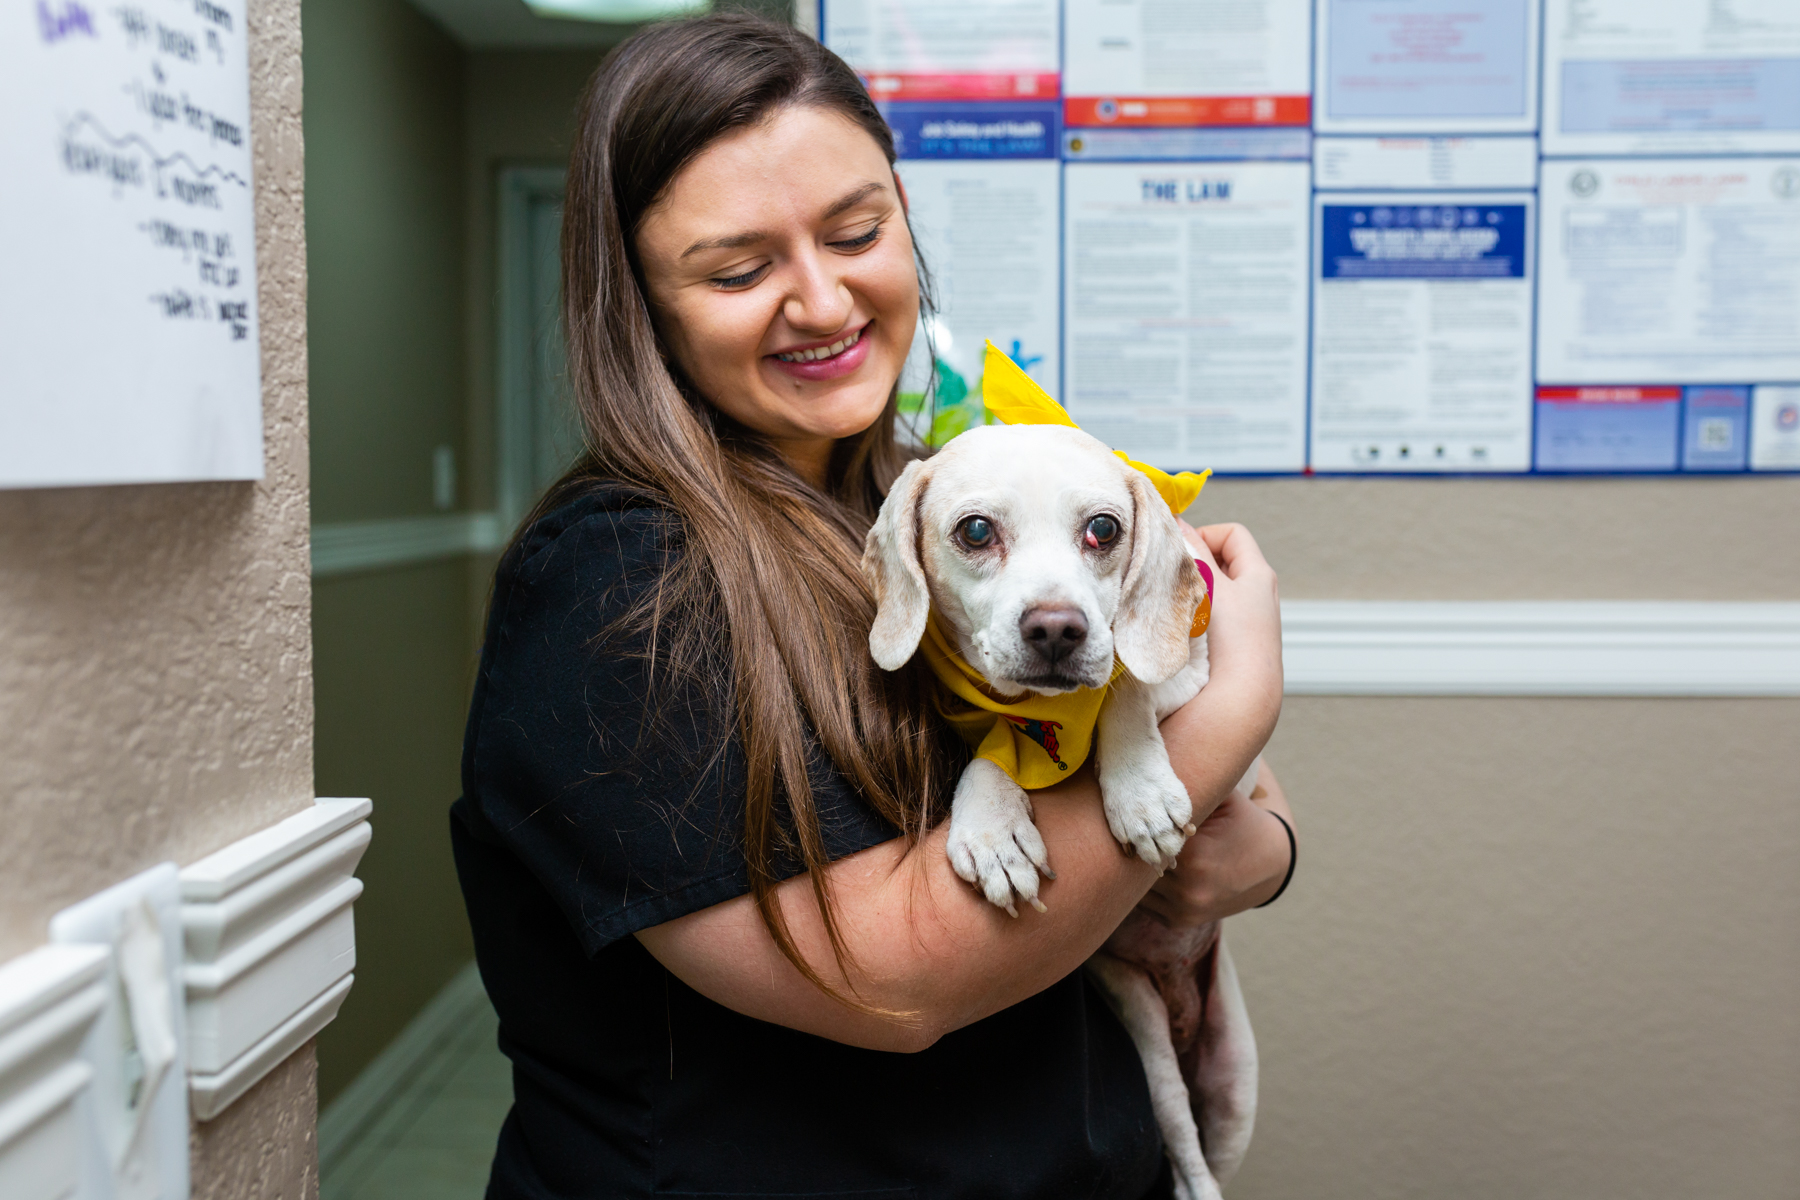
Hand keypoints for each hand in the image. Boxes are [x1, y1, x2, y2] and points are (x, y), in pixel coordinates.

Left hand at [1137, 763, 1294, 927]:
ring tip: (1135, 849)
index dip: (1139, 825)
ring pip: (1136, 887)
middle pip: (1137, 864)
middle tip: (1128, 830)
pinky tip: (1149, 870)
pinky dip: (1144, 888)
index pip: (1146, 839)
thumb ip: (1191, 790)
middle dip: (1134, 848)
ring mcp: (1183, 910)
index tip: (1132, 813)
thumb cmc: (1242, 823)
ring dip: (1135, 870)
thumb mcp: (1223, 799)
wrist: (1270, 865)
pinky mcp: (1179, 922)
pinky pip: (1145, 904)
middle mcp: (1188, 889)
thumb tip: (1155, 771)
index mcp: (1195, 857)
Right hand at [1180, 521, 1281, 711]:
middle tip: (1171, 578)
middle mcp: (1260, 596)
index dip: (1204, 534)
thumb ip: (1192, 551)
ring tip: (1173, 605)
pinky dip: (1194, 617)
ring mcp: (1248, 623)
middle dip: (1194, 565)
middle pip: (1222, 563)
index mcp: (1260, 575)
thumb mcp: (1209, 584)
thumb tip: (1176, 522)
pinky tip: (1180, 630)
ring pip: (1214, 593)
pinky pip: (1212, 619)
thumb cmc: (1231, 637)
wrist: (1242, 698)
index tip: (1179, 551)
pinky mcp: (1236, 647)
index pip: (1232, 533)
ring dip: (1192, 593)